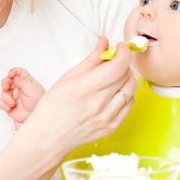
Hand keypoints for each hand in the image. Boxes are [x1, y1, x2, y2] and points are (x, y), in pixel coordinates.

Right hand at [0, 68, 45, 127]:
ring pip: (3, 92)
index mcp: (26, 82)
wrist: (36, 116)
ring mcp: (13, 97)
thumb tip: (15, 77)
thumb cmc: (38, 103)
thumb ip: (23, 82)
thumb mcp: (33, 90)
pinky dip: (4, 104)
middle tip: (5, 86)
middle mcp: (19, 88)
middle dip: (4, 83)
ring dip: (5, 97)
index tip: (10, 75)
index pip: (18, 73)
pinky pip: (1, 102)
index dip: (13, 72)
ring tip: (12, 103)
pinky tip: (10, 107)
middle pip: (7, 81)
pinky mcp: (9, 105)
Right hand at [18, 36, 135, 155]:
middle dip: (122, 63)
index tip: (119, 48)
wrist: (48, 137)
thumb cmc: (53, 108)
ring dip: (125, 78)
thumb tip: (104, 42)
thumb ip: (91, 59)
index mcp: (84, 89)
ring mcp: (107, 118)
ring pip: (131, 89)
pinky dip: (125, 94)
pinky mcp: (112, 127)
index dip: (123, 52)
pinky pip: (129, 104)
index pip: (118, 66)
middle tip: (112, 61)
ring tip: (112, 77)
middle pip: (126, 75)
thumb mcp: (68, 77)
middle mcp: (98, 104)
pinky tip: (113, 92)